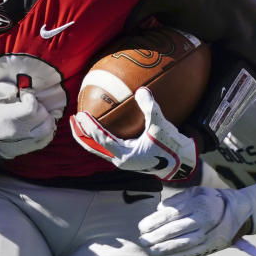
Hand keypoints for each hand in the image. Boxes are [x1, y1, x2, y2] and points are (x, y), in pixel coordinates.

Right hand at [0, 81, 55, 158]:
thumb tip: (16, 89)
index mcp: (7, 118)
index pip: (31, 107)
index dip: (30, 98)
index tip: (24, 96)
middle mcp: (19, 131)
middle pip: (42, 115)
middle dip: (38, 106)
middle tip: (29, 104)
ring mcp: (26, 141)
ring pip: (49, 127)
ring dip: (46, 117)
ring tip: (36, 113)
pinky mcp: (30, 147)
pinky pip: (47, 137)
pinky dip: (47, 128)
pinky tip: (38, 124)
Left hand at [70, 87, 196, 180]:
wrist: (182, 166)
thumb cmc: (172, 148)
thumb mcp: (162, 127)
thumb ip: (151, 109)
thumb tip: (142, 90)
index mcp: (124, 155)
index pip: (100, 139)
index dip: (88, 127)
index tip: (80, 114)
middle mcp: (120, 160)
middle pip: (92, 147)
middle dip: (81, 133)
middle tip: (72, 118)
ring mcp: (123, 160)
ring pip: (98, 148)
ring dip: (88, 136)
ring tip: (80, 122)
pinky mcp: (127, 158)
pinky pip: (107, 147)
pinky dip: (100, 137)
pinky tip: (101, 125)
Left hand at [138, 186, 251, 255]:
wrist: (239, 211)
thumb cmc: (211, 199)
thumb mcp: (196, 192)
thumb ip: (177, 200)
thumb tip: (158, 209)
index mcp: (199, 204)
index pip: (172, 214)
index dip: (154, 222)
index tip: (141, 227)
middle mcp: (204, 221)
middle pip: (175, 231)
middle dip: (156, 237)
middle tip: (142, 241)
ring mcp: (209, 236)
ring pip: (183, 245)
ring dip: (164, 250)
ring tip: (149, 251)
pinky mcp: (211, 248)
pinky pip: (191, 255)